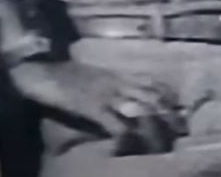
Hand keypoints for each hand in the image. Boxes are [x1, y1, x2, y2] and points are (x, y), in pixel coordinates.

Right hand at [8, 59, 184, 152]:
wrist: (41, 69)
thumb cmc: (64, 75)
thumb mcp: (94, 77)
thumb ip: (111, 85)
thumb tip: (123, 102)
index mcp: (120, 75)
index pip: (154, 83)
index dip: (169, 99)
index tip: (179, 113)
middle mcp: (119, 82)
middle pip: (154, 98)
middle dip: (169, 117)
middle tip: (177, 134)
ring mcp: (108, 94)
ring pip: (142, 111)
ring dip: (153, 130)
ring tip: (158, 147)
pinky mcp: (93, 107)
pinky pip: (116, 125)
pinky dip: (123, 139)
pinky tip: (122, 150)